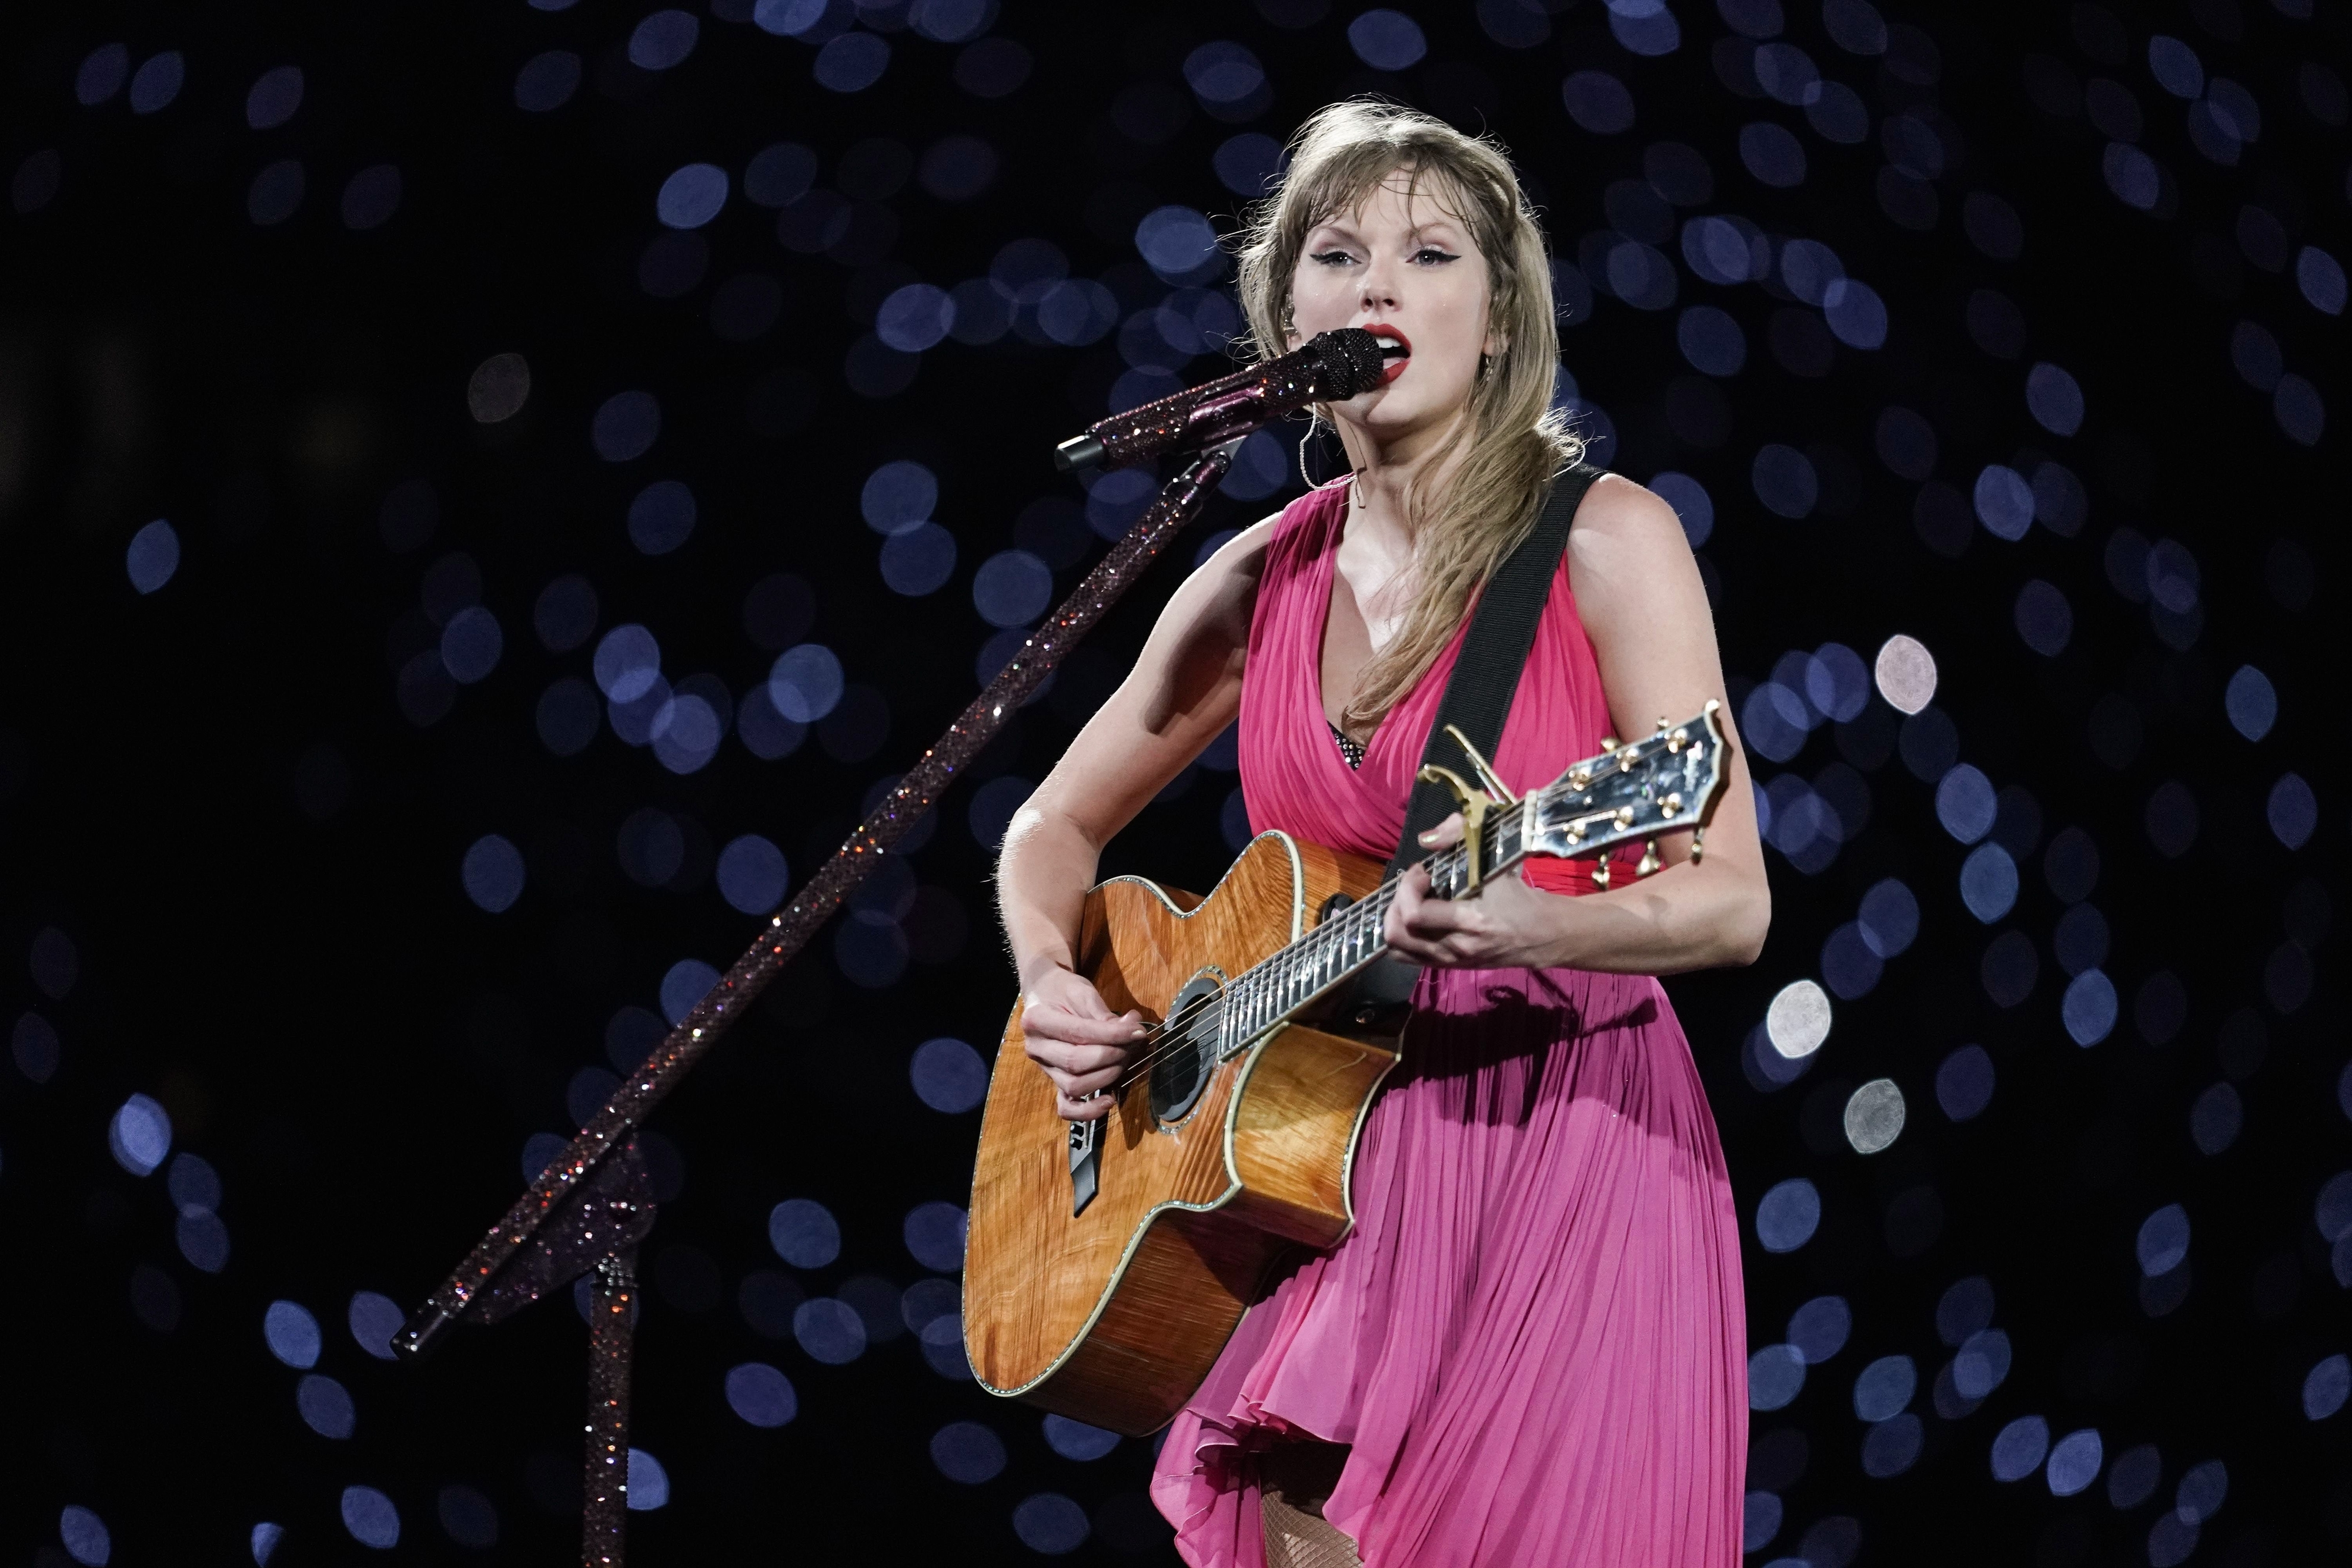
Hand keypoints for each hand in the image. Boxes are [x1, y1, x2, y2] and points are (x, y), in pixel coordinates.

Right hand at [1019, 963, 1146, 1121]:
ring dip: (1107, 1076)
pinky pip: (1066, 1107)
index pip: (1080, 1034)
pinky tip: (1109, 1100)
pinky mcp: (1054, 1081)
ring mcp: (1044, 1068)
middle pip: (1077, 1063)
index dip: (1113, 1035)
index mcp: (1037, 1020)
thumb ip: (1104, 1015)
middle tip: (1132, 1043)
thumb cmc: (1064, 991)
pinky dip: (1087, 1111)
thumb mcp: (1083, 993)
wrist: (1045, 994)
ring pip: (1074, 1085)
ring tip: (1124, 1059)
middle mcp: (1035, 1048)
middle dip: (1112, 1055)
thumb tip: (1132, 1030)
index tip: (1138, 1031)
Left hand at [1382, 813, 1570, 970]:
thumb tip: (1428, 837)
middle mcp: (1455, 946)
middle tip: (1414, 885)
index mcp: (1471, 921)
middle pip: (1398, 935)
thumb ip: (1463, 837)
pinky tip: (1417, 916)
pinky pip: (1407, 956)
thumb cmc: (1519, 898)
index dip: (1407, 887)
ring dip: (1395, 919)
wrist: (1542, 936)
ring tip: (1412, 900)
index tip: (1423, 870)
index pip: (1414, 914)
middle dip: (1396, 903)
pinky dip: (1402, 935)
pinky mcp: (1447, 966)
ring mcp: (1449, 961)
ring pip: (1397, 948)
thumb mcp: (1498, 862)